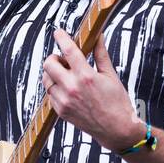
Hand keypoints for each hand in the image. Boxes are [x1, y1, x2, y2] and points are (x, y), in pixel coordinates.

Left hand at [42, 28, 142, 151]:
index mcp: (86, 76)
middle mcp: (72, 88)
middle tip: (64, 59)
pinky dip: (55, 87)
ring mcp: (64, 101)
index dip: (61, 38)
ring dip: (53, 73)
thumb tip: (99, 36)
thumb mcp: (111, 76)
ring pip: (46, 79)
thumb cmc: (117, 102)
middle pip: (49, 64)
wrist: (116, 129)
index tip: (59, 33)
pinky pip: (50, 94)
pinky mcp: (61, 111)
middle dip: (54, 57)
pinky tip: (68, 88)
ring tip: (66, 75)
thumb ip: (101, 54)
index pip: (68, 50)